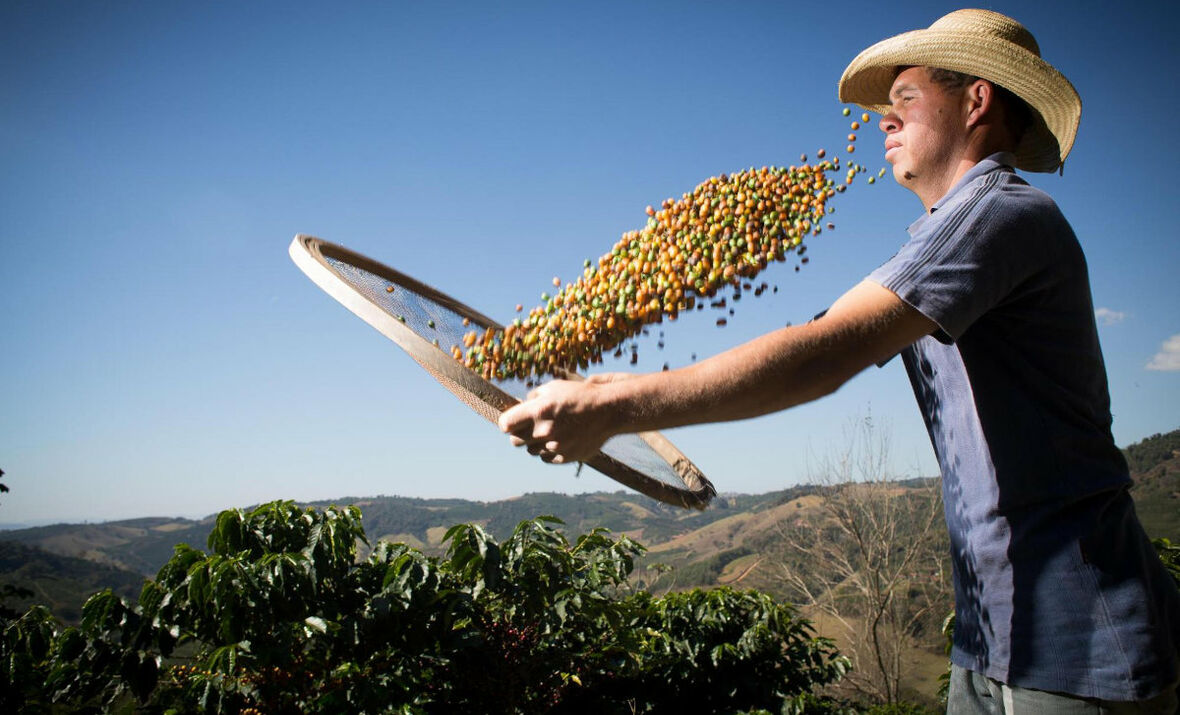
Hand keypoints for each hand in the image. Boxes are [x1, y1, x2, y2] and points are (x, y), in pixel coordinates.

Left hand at [497, 375, 626, 463]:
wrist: (608, 410)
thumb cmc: (579, 395)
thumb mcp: (553, 387)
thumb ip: (532, 398)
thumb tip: (519, 406)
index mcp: (538, 411)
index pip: (505, 425)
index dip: (506, 422)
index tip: (511, 421)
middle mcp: (544, 431)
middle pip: (515, 441)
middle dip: (518, 433)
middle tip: (528, 427)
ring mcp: (555, 446)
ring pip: (531, 451)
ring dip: (535, 442)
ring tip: (549, 431)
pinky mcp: (565, 457)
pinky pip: (546, 458)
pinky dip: (549, 450)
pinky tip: (559, 439)